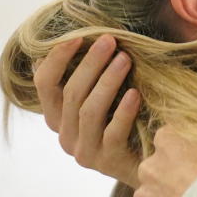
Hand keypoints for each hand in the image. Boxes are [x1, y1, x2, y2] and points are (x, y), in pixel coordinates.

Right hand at [33, 34, 141, 186]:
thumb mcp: (104, 95)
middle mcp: (65, 135)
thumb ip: (88, 75)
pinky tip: (135, 93)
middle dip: (90, 63)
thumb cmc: (127, 118)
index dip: (57, 58)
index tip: (79, 35)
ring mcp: (85, 152)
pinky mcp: (108, 161)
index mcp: (57, 117)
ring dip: (107, 81)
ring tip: (125, 58)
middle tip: (110, 40)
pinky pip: (112, 133)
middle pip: (70, 93)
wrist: (151, 161)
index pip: (45, 84)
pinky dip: (123, 111)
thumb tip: (78, 35)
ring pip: (89, 111)